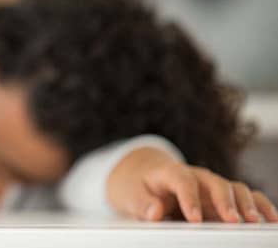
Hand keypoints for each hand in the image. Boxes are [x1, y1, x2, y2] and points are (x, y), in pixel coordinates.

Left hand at [107, 147, 277, 222]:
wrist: (146, 175)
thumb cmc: (139, 186)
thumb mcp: (131, 193)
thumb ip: (142, 203)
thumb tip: (154, 212)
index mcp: (170, 172)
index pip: (181, 180)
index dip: (188, 198)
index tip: (193, 219)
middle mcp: (195, 176)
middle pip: (214, 182)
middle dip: (224, 201)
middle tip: (232, 221)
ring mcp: (211, 186)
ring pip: (234, 188)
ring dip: (246, 204)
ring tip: (253, 222)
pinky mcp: (223, 198)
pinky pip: (245, 197)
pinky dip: (259, 206)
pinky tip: (270, 219)